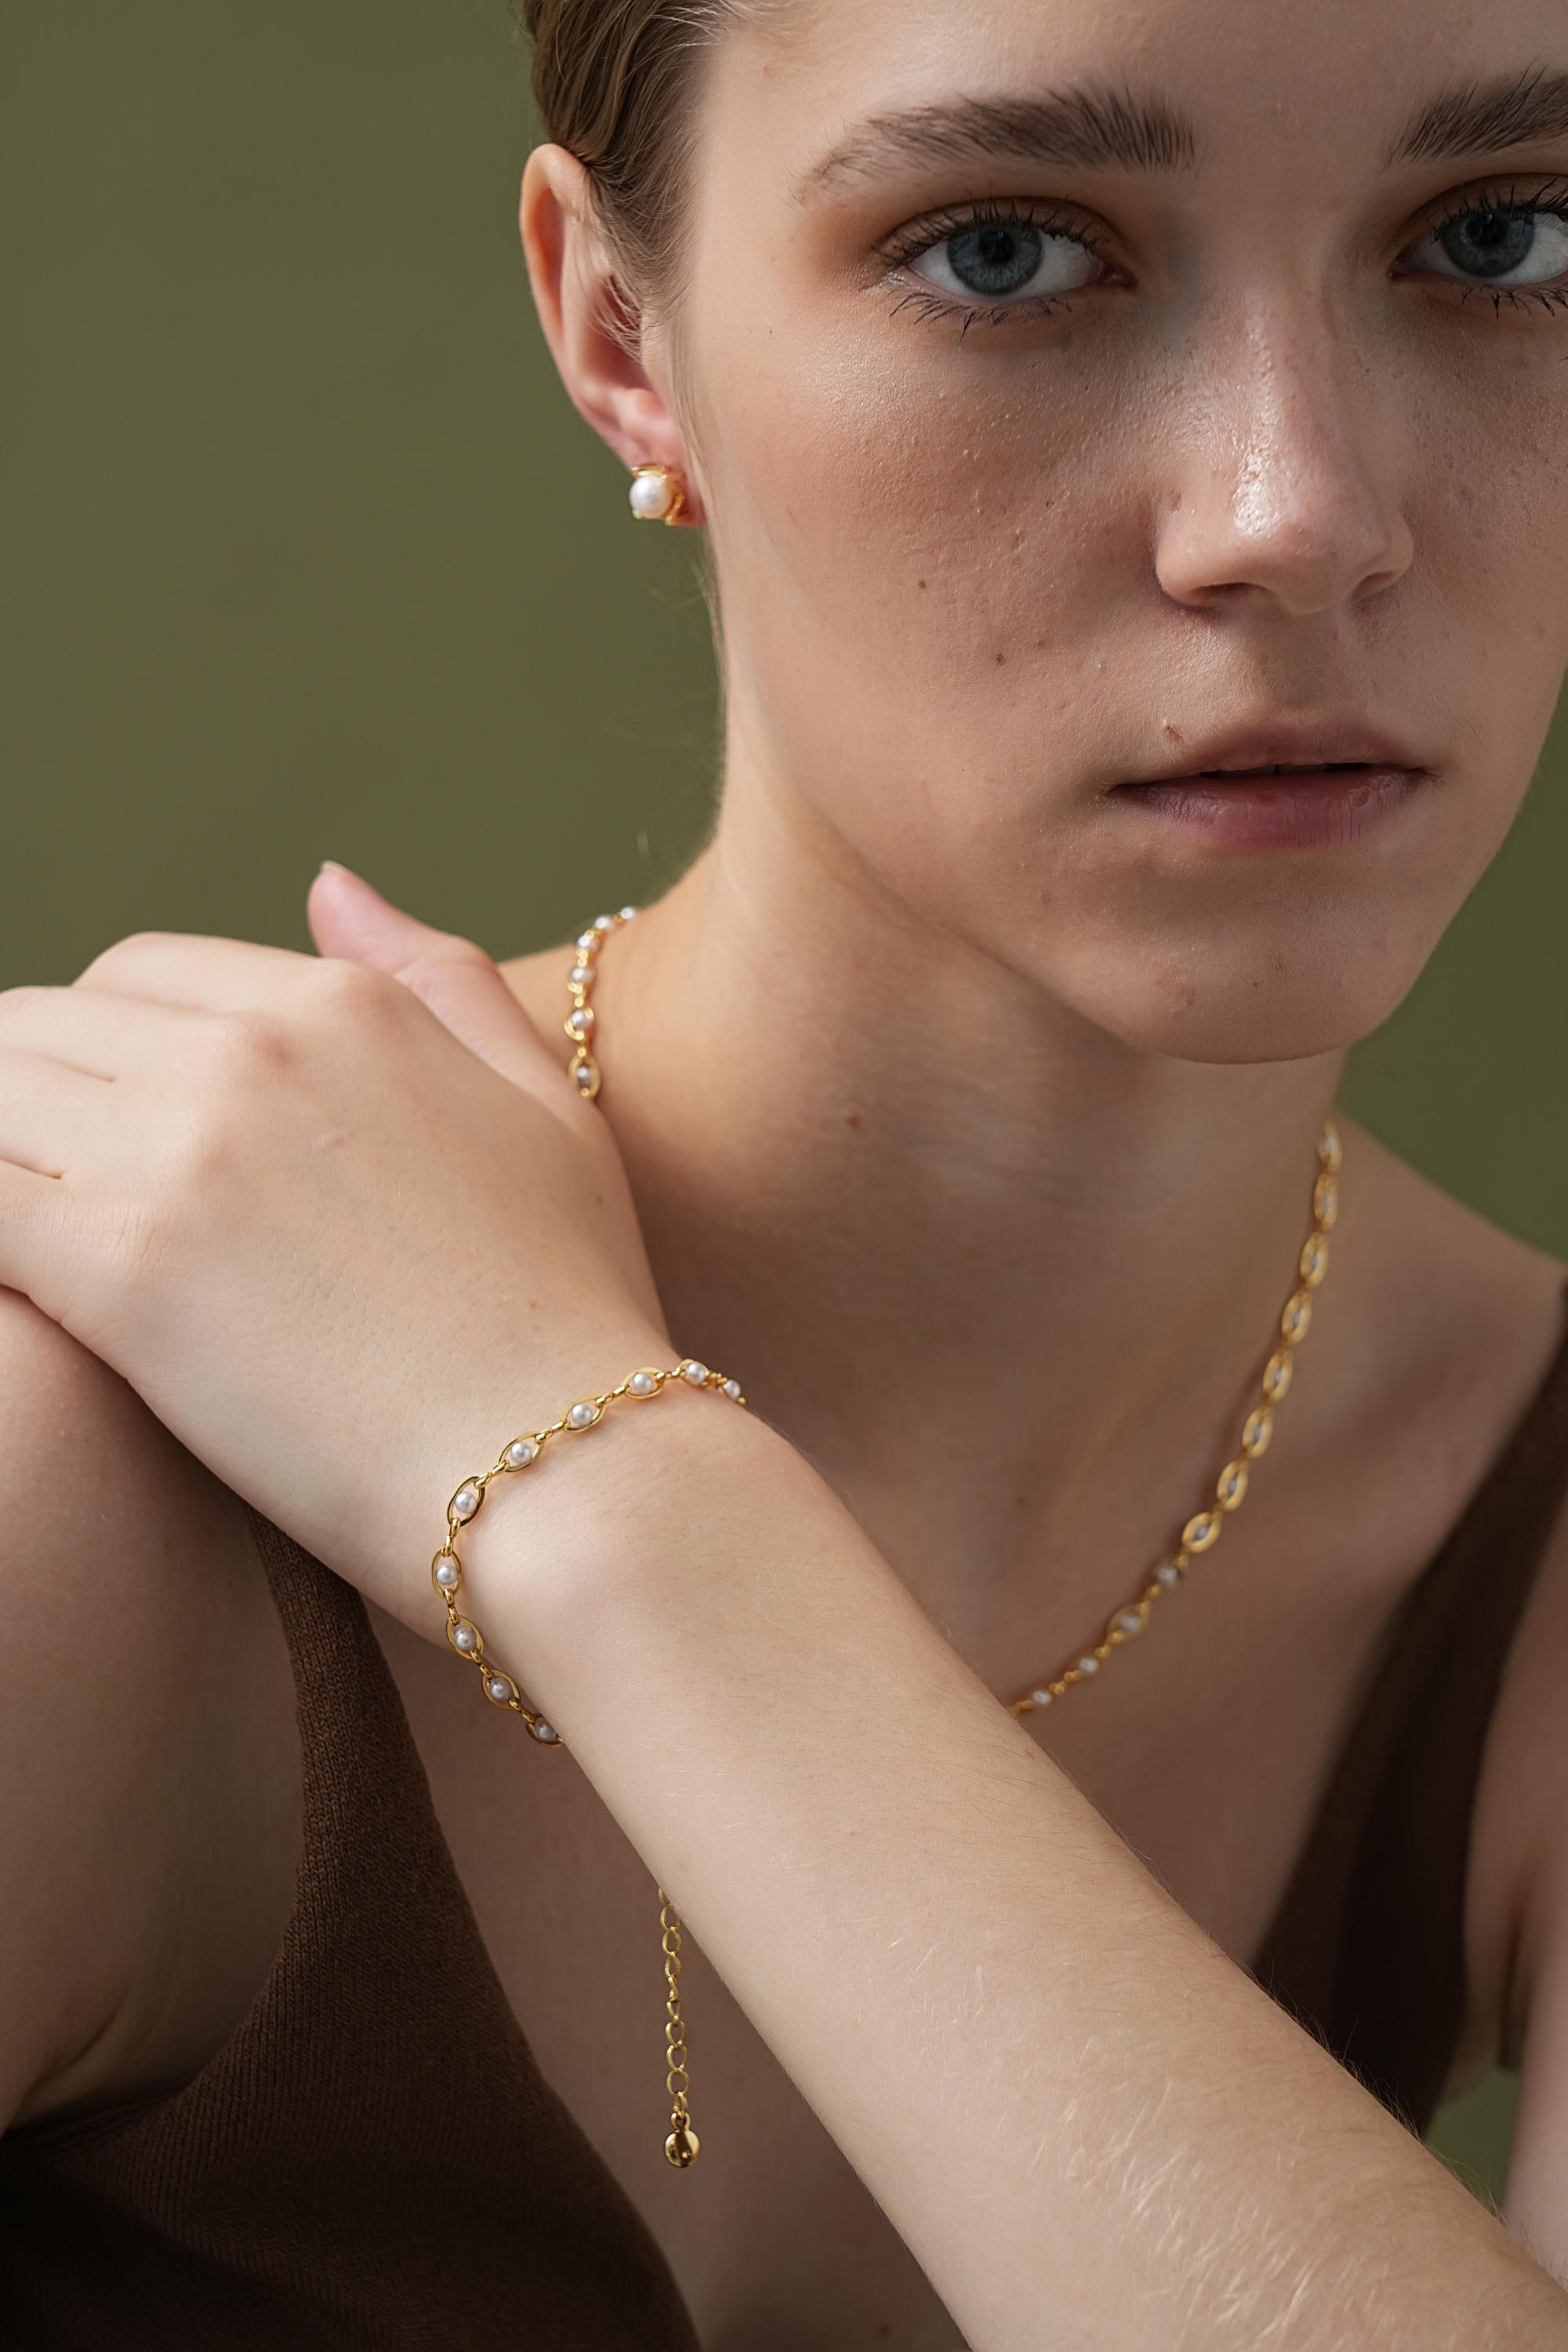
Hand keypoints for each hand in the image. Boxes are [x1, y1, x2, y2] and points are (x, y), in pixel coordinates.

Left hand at [0, 870, 667, 1620]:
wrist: (568, 1465)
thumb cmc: (574, 1311)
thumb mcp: (548, 1108)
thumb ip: (439, 979)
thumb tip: (325, 885)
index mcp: (342, 1006)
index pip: (136, 974)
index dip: (106, 1054)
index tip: (111, 1142)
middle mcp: (248, 1048)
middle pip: (39, 1026)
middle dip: (27, 1105)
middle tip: (57, 1204)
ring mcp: (179, 1147)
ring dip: (0, 1162)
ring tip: (37, 1248)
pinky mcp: (119, 1264)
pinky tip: (22, 1297)